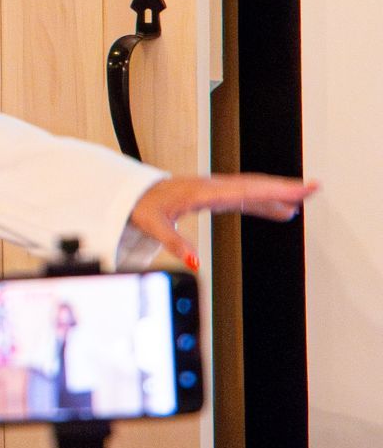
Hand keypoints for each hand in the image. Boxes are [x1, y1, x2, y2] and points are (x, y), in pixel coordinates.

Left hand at [128, 173, 319, 269]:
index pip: (246, 190)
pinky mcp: (215, 195)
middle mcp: (213, 187)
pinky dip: (265, 200)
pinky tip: (281, 209)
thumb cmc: (143, 208)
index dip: (275, 189)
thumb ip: (174, 244)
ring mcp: (215, 190)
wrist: (133, 195)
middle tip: (314, 188)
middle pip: (254, 185)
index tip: (299, 189)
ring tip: (304, 198)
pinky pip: (246, 196)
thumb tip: (194, 262)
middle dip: (284, 186)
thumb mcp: (154, 226)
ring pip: (252, 189)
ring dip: (278, 192)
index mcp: (203, 192)